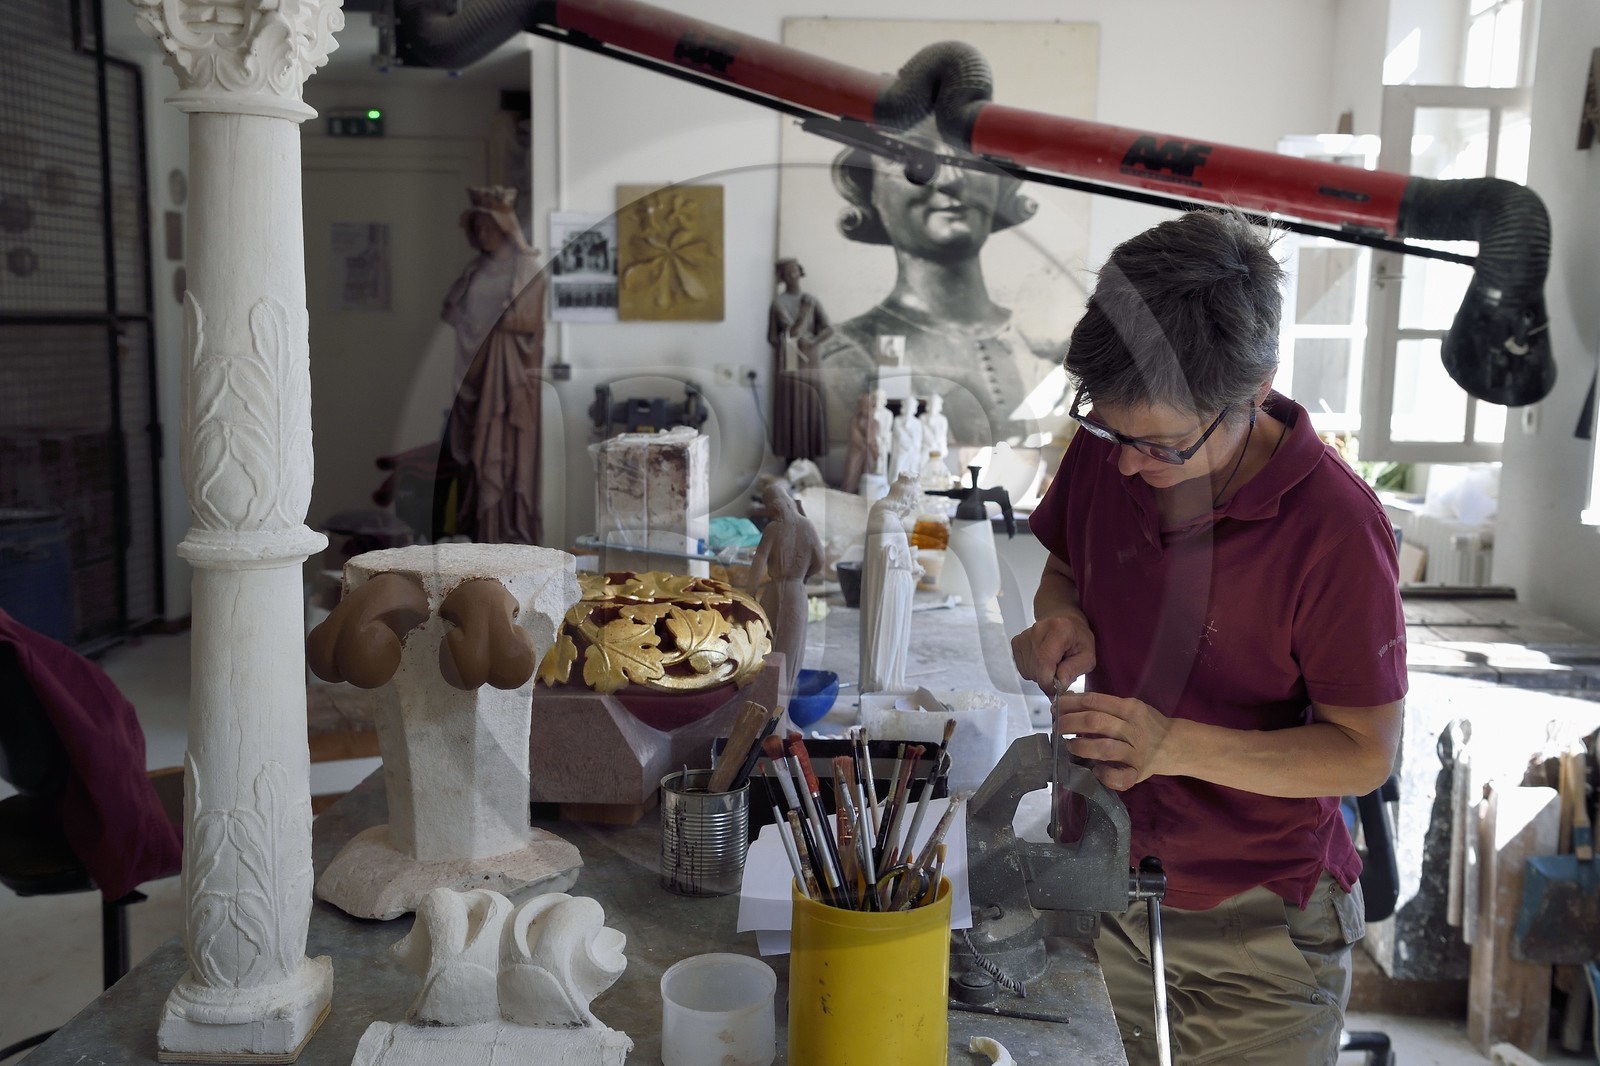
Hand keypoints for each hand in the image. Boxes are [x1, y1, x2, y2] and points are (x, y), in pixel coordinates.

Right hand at [1011, 614, 1095, 690]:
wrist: (1064, 621)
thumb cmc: (1078, 638)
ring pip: (1028, 672)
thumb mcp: (1088, 656)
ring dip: (1041, 675)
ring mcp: (1024, 636)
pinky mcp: (1016, 642)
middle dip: (1048, 678)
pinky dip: (1033, 670)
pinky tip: (1042, 661)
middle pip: (1036, 670)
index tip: (1057, 688)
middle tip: (1060, 670)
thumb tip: (1059, 683)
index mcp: (1058, 630)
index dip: (1049, 682)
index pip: (1045, 662)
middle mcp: (1037, 630)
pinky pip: (1022, 669)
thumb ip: (1074, 670)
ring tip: (1053, 663)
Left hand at [1055, 691, 1173, 790]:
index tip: (1055, 707)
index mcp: (1131, 708)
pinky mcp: (1138, 772)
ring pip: (1105, 748)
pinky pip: (1120, 777)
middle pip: (1096, 722)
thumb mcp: (1129, 708)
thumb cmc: (1145, 725)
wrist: (1176, 746)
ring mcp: (1137, 752)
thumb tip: (1069, 699)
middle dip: (1070, 723)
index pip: (1095, 701)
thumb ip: (1104, 705)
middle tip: (1056, 727)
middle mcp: (1134, 729)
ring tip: (1070, 746)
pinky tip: (1095, 771)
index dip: (1070, 704)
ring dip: (1082, 746)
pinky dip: (1105, 775)